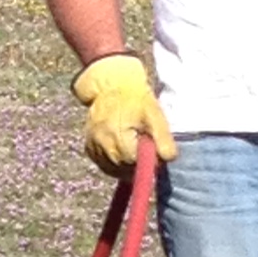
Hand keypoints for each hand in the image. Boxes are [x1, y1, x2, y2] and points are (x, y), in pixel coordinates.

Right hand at [71, 53, 175, 176]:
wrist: (111, 86)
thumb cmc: (136, 99)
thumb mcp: (154, 114)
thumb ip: (162, 138)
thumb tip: (168, 159)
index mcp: (118, 137)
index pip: (136, 165)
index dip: (148, 160)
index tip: (152, 149)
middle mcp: (102, 145)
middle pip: (124, 169)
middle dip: (137, 164)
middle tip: (143, 146)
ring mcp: (93, 148)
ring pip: (113, 170)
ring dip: (126, 165)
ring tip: (133, 147)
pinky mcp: (89, 149)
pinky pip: (104, 165)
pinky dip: (114, 163)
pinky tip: (122, 150)